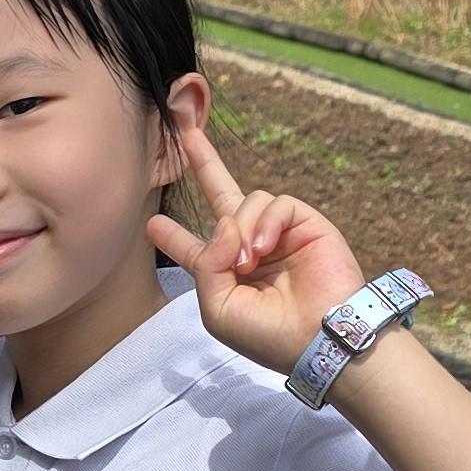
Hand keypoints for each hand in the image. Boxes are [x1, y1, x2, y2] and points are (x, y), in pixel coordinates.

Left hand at [149, 118, 364, 373]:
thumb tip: (225, 222)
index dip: (174, 237)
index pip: (196, 248)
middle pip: (222, 195)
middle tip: (184, 133)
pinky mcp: (305, 223)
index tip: (152, 224)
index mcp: (225, 274)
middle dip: (205, 163)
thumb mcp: (219, 307)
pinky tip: (264, 249)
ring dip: (241, 229)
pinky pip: (276, 204)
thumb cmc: (267, 334)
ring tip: (248, 262)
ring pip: (247, 201)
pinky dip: (266, 223)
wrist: (318, 338)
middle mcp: (250, 248)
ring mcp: (278, 233)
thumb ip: (207, 264)